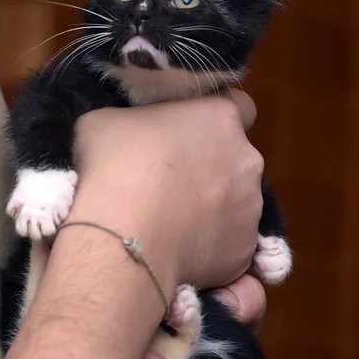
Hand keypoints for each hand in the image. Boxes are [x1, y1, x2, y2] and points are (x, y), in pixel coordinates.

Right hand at [72, 90, 263, 289]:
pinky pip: (229, 242)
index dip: (215, 121)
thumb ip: (136, 122)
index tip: (191, 134)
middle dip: (213, 168)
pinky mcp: (244, 250)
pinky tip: (178, 248)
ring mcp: (251, 207)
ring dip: (214, 207)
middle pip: (236, 159)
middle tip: (172, 182)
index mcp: (221, 117)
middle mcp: (247, 159)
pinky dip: (211, 245)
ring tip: (173, 222)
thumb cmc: (114, 165)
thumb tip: (134, 137)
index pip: (240, 108)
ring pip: (237, 202)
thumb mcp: (107, 121)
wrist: (123, 237)